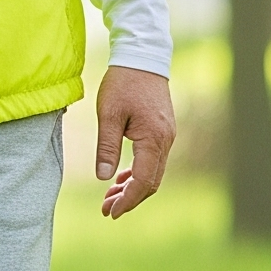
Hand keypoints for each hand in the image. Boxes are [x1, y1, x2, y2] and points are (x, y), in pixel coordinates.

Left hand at [94, 65, 174, 218]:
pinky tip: (121, 178)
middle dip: (130, 198)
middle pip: (151, 181)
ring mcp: (167, 136)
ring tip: (109, 198)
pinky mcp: (162, 131)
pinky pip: (153, 160)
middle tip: (106, 210)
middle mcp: (166, 141)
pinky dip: (137, 172)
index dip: (128, 199)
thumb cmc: (122, 83)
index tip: (111, 212)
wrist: (142, 58)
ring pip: (153, 172)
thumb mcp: (107, 114)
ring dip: (133, 187)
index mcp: (154, 139)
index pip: (144, 180)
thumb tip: (103, 178)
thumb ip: (107, 147)